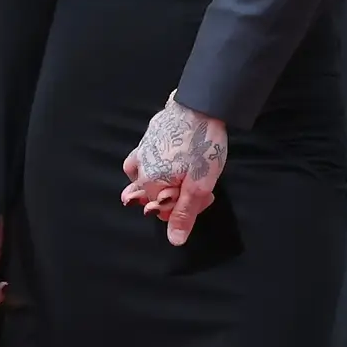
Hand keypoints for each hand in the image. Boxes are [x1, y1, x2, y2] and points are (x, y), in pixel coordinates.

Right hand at [119, 98, 229, 243]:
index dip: (188, 208)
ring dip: (161, 181)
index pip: (165, 210)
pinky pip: (143, 157)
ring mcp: (141, 150)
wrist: (200, 105)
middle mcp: (140, 168)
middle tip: (201, 182)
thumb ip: (184, 214)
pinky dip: (152, 164)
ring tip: (182, 174)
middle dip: (178, 194)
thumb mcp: (199, 185)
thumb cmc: (202, 145)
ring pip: (144, 177)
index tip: (206, 197)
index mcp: (151, 183)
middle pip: (155, 195)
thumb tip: (174, 240)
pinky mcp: (147, 136)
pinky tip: (166, 159)